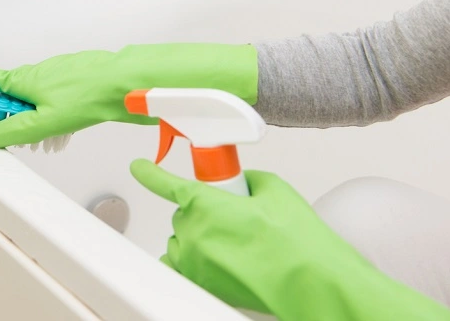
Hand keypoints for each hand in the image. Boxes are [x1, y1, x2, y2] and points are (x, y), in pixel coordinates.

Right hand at [0, 43, 257, 146]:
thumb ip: (15, 131)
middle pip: (9, 88)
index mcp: (25, 80)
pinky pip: (55, 93)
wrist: (129, 82)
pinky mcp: (78, 78)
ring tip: (35, 134)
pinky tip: (64, 124)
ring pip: (35, 92)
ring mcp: (60, 73)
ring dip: (28, 110)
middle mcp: (39, 73)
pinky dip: (51, 108)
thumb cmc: (89, 96)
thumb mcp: (46, 121)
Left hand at [130, 159, 449, 319]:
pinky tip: (215, 259)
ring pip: (184, 238)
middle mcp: (192, 230)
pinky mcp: (199, 281)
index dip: (150, 173)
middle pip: (185, 212)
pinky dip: (193, 259)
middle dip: (204, 211)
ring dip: (200, 236)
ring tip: (236, 243)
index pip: (165, 182)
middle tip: (236, 219)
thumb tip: (242, 183)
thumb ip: (248, 179)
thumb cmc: (295, 240)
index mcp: (204, 202)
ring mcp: (192, 259)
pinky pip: (182, 264)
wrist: (310, 281)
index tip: (140, 167)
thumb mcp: (273, 190)